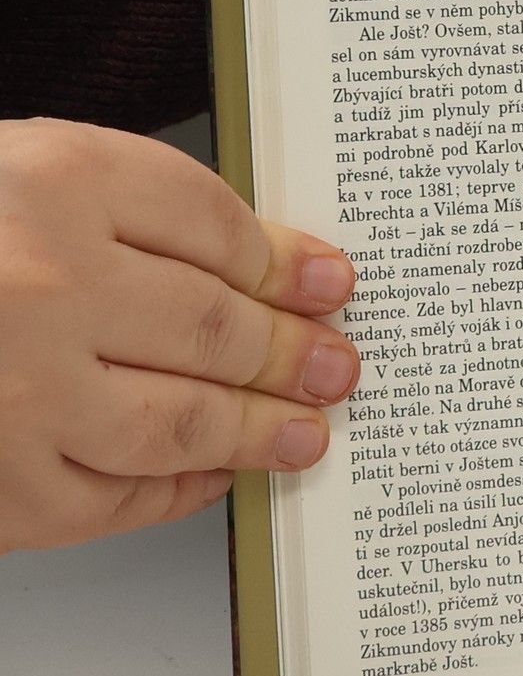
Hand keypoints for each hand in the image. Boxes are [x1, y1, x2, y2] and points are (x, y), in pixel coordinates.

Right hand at [0, 119, 358, 554]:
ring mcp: (16, 391)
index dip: (288, 262)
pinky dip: (177, 489)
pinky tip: (209, 475)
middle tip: (338, 364)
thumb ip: (133, 210)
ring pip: (183, 417)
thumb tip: (277, 267)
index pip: (215, 227)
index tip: (331, 282)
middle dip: (293, 350)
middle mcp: (38, 282)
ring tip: (306, 430)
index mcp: (47, 180)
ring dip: (259, 429)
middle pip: (214, 324)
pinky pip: (117, 498)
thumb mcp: (19, 177)